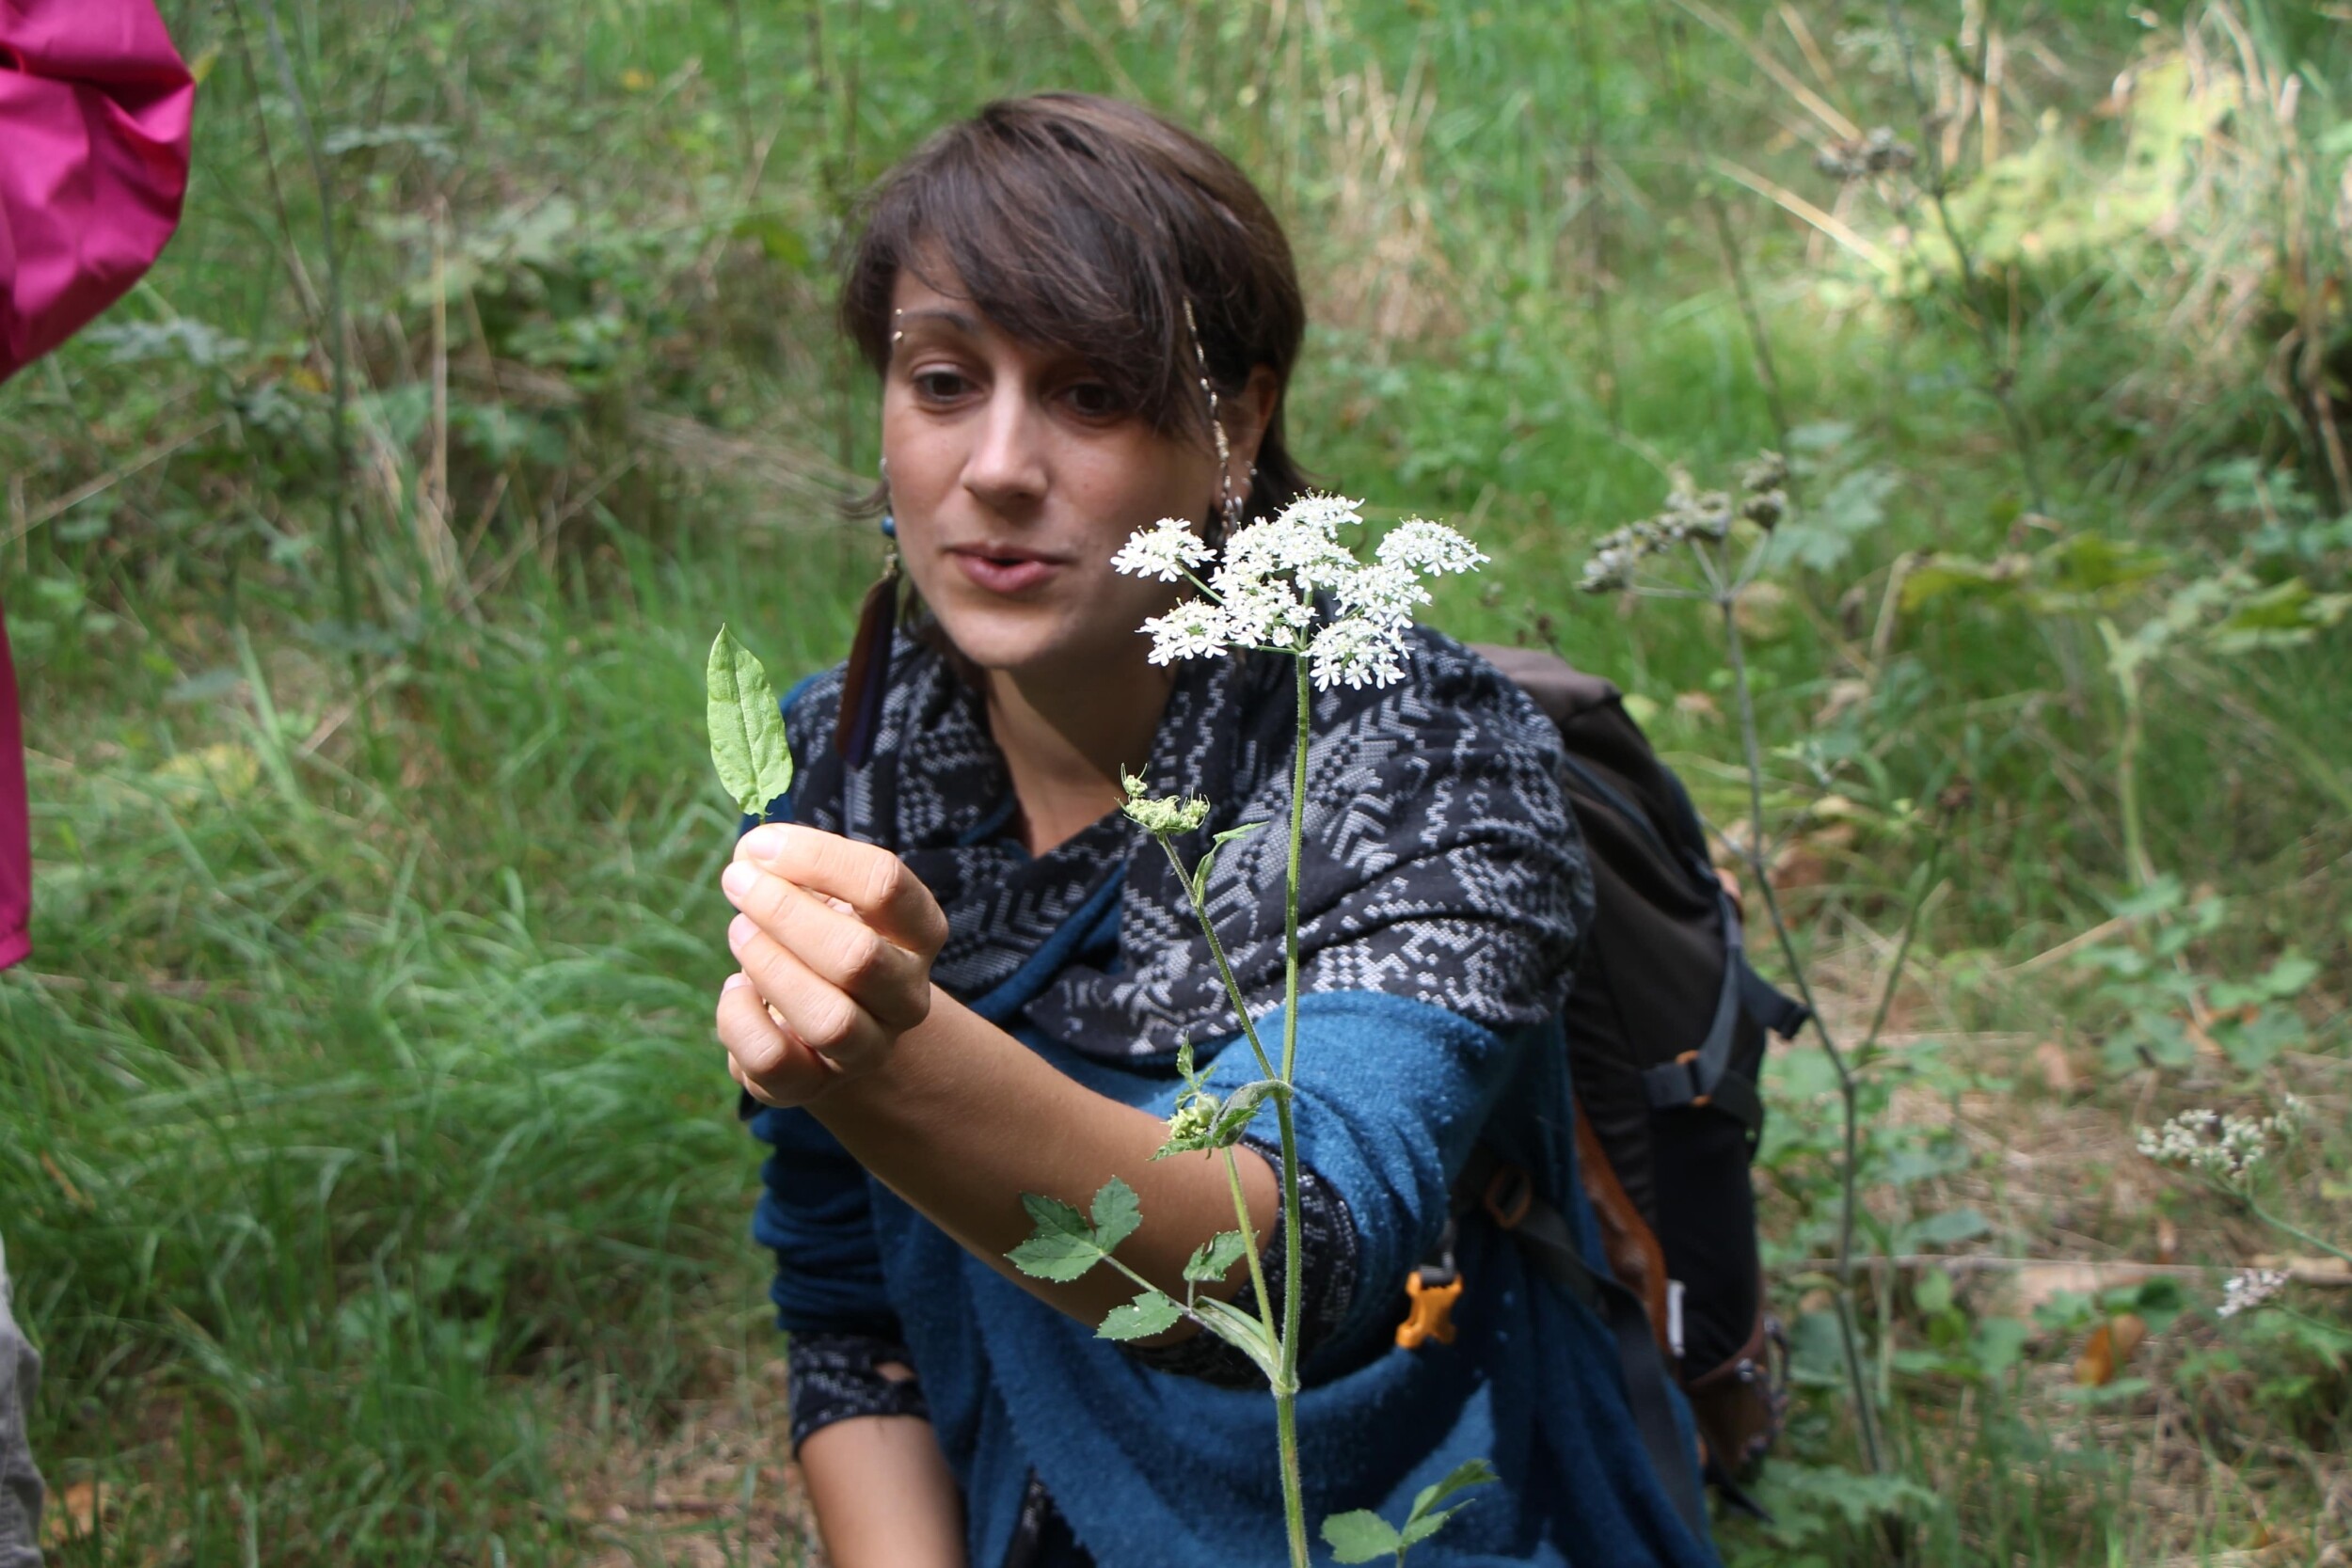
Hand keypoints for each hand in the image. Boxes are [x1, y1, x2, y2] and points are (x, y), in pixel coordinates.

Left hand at [716, 824, 948, 1107]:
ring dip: (769, 965)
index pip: (885, 885)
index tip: (760, 846)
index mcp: (918, 933)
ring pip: (828, 1020)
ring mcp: (866, 1049)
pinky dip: (739, 1017)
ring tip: (739, 931)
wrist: (820, 1023)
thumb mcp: (820, 891)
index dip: (816, 857)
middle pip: (858, 959)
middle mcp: (906, 997)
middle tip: (738, 884)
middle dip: (784, 913)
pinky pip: (773, 1059)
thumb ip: (790, 864)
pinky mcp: (811, 1086)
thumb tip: (752, 854)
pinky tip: (735, 988)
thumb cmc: (818, 936)